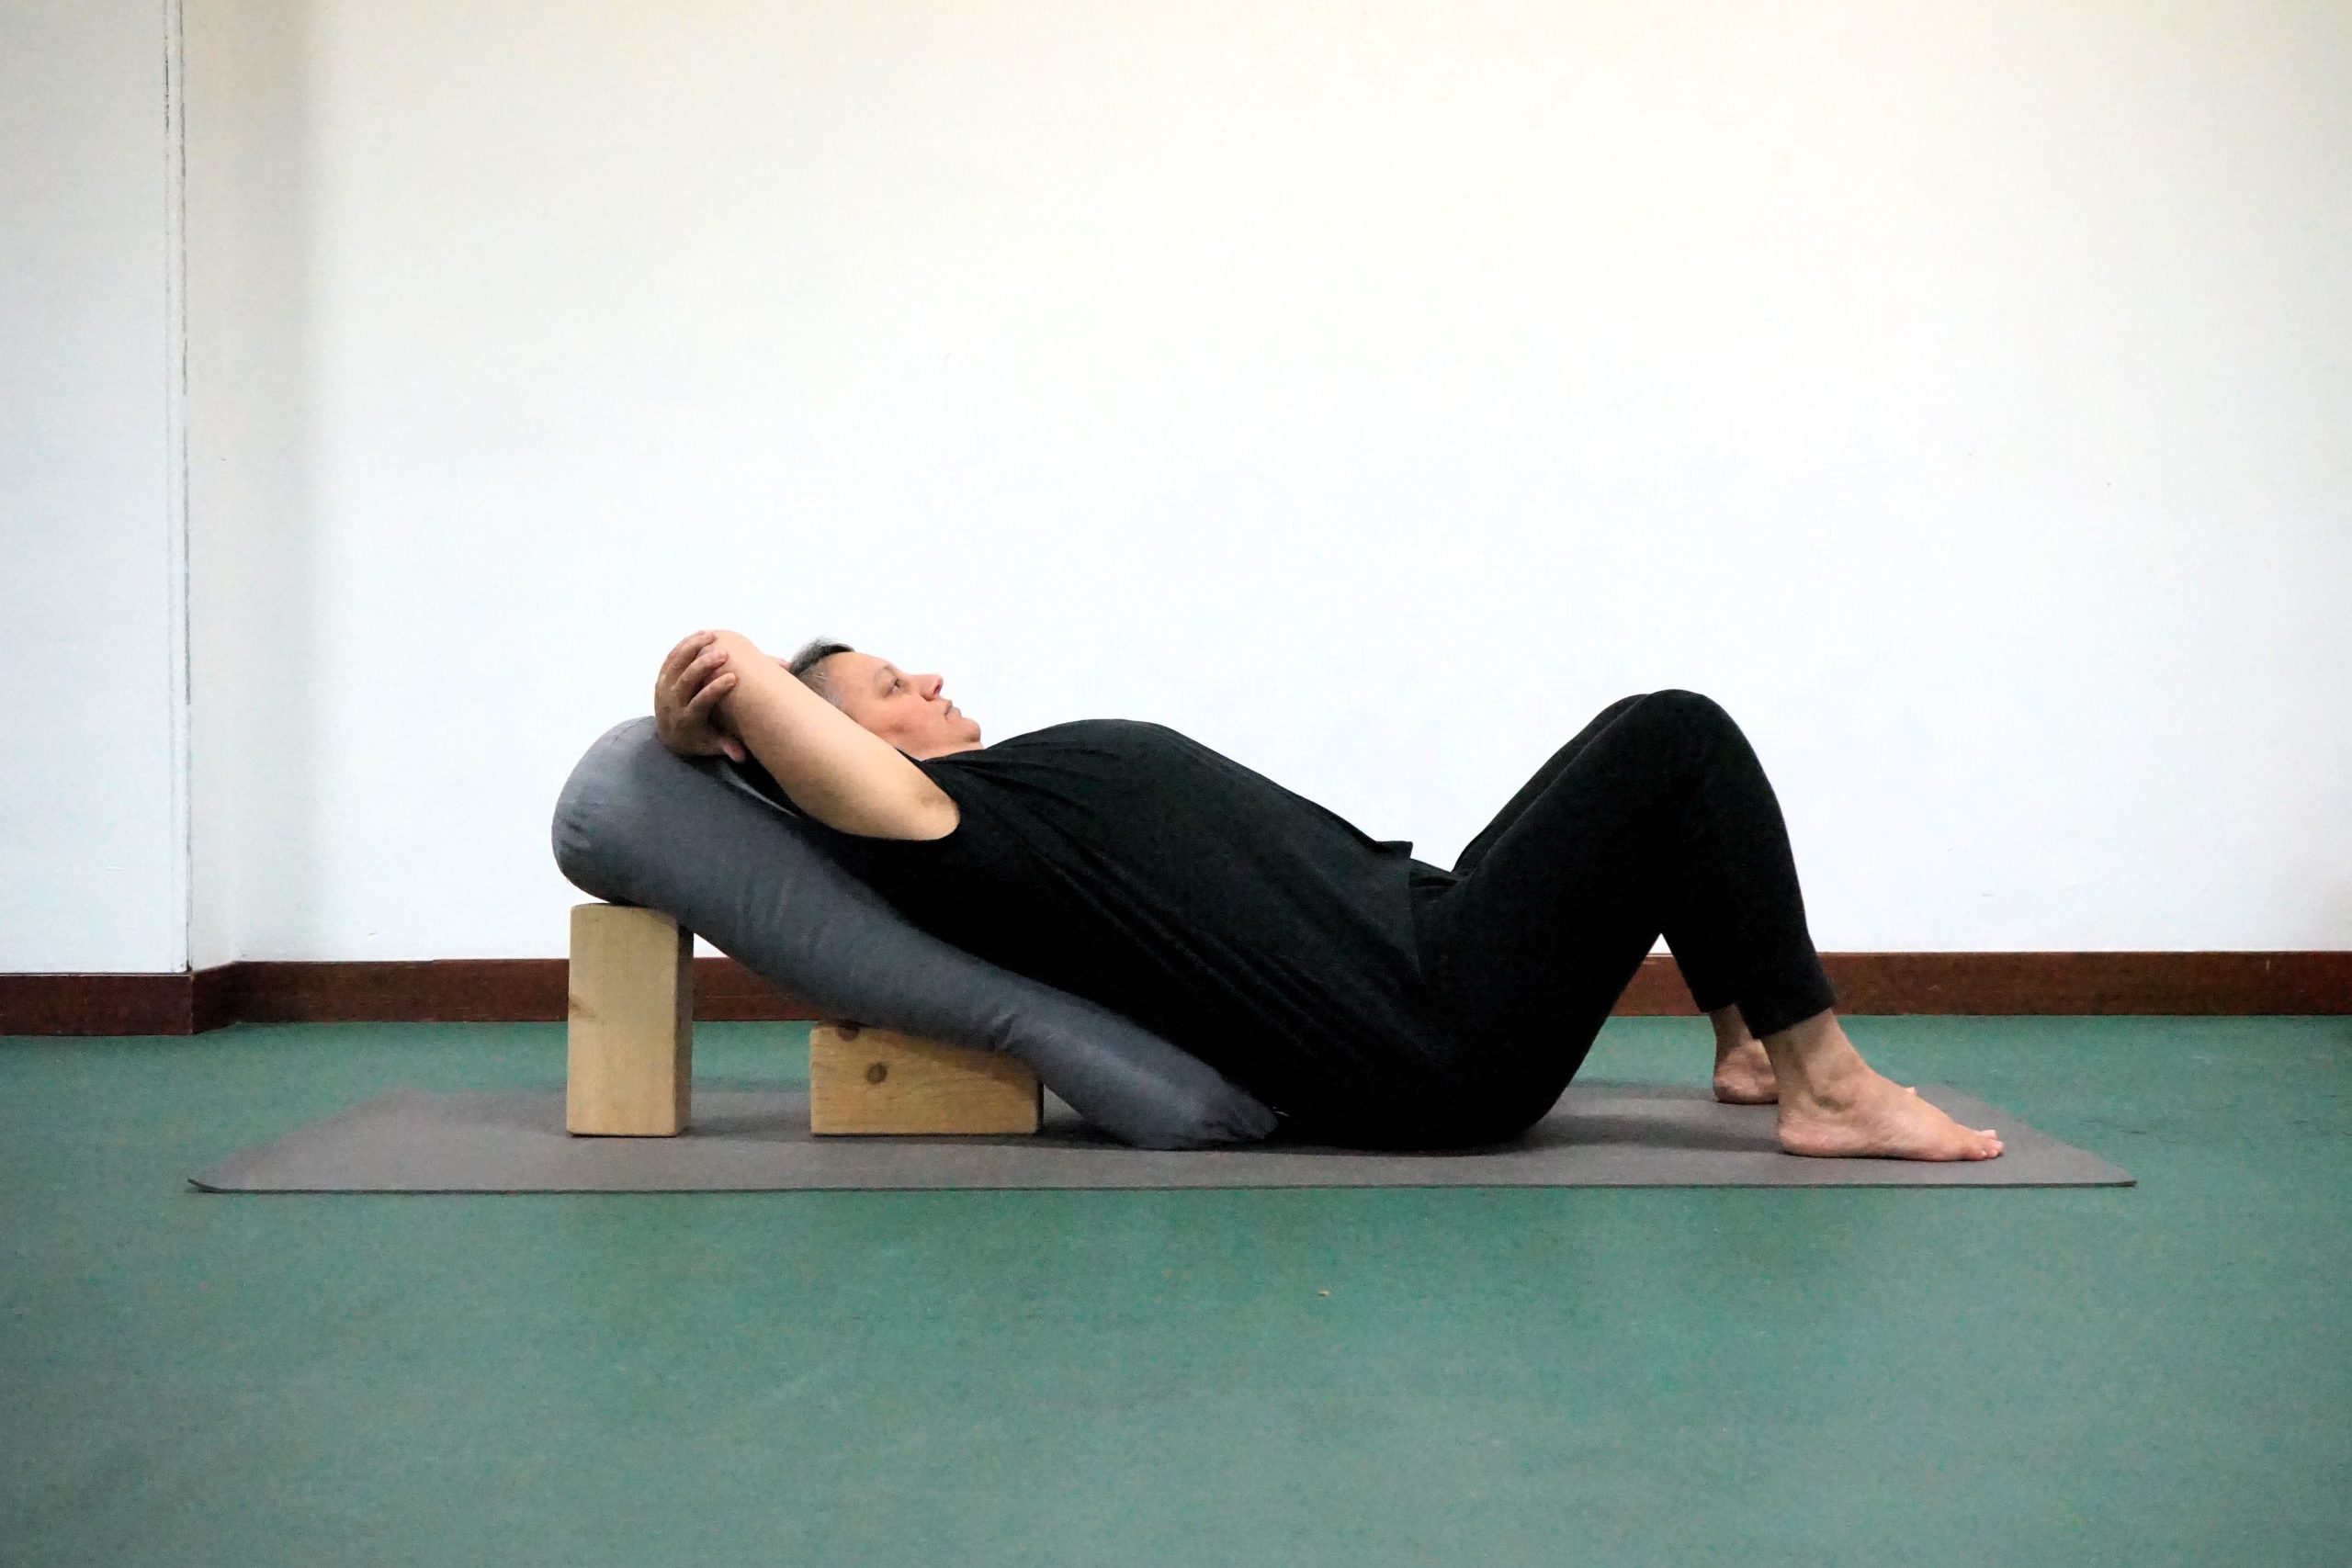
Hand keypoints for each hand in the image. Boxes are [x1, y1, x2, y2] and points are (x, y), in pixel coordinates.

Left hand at [654, 629, 750, 761]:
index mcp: (686, 720)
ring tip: (712, 636)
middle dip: (703, 666)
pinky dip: (685, 646)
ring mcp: (664, 689)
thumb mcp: (712, 745)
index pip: (700, 702)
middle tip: (724, 654)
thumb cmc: (699, 738)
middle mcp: (672, 703)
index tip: (733, 678)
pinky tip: (701, 636)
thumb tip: (742, 757)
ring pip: (676, 664)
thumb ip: (727, 747)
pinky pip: (671, 658)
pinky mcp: (662, 678)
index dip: (715, 690)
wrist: (670, 735)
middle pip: (685, 681)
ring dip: (693, 648)